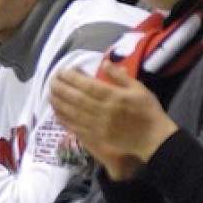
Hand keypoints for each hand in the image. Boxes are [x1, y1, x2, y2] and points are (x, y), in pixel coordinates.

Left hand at [50, 64, 176, 178]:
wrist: (153, 138)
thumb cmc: (148, 111)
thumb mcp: (139, 88)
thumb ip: (120, 76)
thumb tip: (105, 63)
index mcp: (114, 96)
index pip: (88, 85)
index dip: (72, 78)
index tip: (62, 72)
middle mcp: (103, 110)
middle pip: (76, 98)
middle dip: (61, 88)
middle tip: (51, 80)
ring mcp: (98, 125)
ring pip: (73, 112)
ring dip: (59, 103)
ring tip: (49, 94)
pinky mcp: (96, 136)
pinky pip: (76, 127)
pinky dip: (65, 119)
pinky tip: (56, 113)